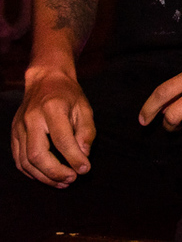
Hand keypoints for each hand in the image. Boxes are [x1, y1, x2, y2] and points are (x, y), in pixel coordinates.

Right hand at [10, 68, 94, 186]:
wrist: (45, 80)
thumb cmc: (68, 95)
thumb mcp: (84, 107)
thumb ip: (86, 131)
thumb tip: (84, 156)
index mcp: (52, 109)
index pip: (62, 140)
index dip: (73, 158)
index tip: (85, 169)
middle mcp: (31, 119)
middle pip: (38, 154)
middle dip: (55, 172)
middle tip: (72, 179)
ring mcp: (19, 127)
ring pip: (26, 161)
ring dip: (44, 177)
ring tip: (62, 183)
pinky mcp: (13, 134)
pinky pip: (19, 159)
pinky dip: (32, 172)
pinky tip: (46, 177)